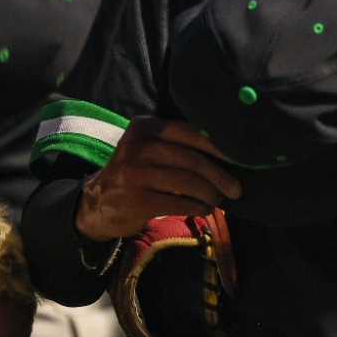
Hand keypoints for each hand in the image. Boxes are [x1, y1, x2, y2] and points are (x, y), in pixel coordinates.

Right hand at [75, 118, 243, 239]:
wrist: (97, 203)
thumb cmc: (136, 174)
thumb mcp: (149, 149)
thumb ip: (178, 145)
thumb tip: (227, 153)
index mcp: (145, 127)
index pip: (190, 133)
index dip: (219, 147)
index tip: (239, 158)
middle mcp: (137, 146)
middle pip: (191, 159)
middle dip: (219, 176)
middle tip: (236, 188)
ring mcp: (134, 173)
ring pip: (187, 182)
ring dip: (210, 193)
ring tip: (219, 200)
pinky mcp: (136, 199)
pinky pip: (178, 202)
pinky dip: (197, 207)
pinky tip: (204, 209)